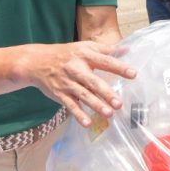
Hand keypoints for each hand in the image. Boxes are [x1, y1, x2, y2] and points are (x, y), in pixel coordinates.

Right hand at [13, 41, 135, 127]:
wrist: (36, 62)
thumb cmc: (66, 54)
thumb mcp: (84, 47)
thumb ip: (106, 50)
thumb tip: (128, 49)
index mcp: (85, 55)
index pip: (105, 61)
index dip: (119, 67)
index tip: (133, 74)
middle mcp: (76, 69)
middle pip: (93, 82)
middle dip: (106, 93)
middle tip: (119, 103)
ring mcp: (67, 83)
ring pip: (83, 95)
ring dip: (96, 105)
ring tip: (109, 114)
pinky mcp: (60, 94)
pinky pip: (71, 105)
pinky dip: (79, 115)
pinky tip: (88, 123)